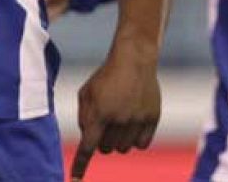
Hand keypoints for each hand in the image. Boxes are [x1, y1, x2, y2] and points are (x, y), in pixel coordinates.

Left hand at [70, 41, 160, 180]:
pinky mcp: (153, 118)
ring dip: (118, 141)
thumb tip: (89, 143)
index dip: (80, 166)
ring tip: (119, 121)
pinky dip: (135, 140)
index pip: (88, 147)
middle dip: (103, 141)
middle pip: (106, 149)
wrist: (134, 59)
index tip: (74, 181)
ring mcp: (138, 119)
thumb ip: (85, 119)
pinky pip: (141, 144)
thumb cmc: (106, 77)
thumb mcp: (86, 93)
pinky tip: (133, 124)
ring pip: (123, 149)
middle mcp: (119, 118)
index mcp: (99, 112)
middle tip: (106, 124)